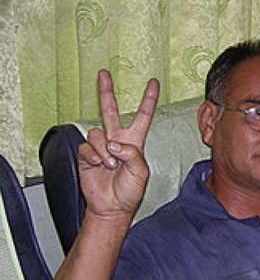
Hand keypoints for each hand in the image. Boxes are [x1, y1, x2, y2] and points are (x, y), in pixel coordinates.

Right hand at [78, 70, 159, 220]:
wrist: (111, 206)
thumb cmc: (129, 191)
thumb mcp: (141, 173)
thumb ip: (132, 154)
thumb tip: (113, 144)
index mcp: (135, 142)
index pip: (143, 116)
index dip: (148, 100)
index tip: (153, 83)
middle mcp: (117, 140)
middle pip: (111, 110)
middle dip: (106, 92)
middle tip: (104, 73)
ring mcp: (101, 146)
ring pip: (97, 133)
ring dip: (104, 150)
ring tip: (110, 165)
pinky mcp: (86, 154)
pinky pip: (87, 146)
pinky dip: (93, 156)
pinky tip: (98, 165)